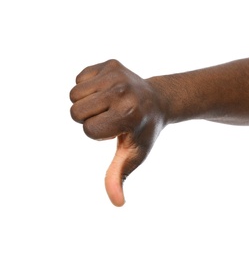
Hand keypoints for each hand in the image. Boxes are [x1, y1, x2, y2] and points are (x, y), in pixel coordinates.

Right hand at [70, 60, 165, 205]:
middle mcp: (122, 91)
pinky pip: (79, 78)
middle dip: (89, 118)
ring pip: (74, 94)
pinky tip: (107, 92)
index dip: (98, 133)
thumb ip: (119, 176)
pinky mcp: (110, 63)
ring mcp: (116, 74)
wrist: (158, 101)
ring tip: (108, 103)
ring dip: (87, 103)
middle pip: (76, 112)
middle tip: (111, 115)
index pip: (88, 130)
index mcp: (128, 115)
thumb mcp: (134, 155)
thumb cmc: (143, 131)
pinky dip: (88, 88)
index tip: (116, 128)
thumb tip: (118, 203)